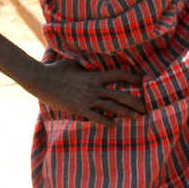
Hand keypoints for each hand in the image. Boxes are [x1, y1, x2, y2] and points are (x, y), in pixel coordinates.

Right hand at [30, 58, 145, 126]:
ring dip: (128, 114)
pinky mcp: (79, 109)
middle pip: (121, 94)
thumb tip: (88, 61)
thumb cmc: (55, 70)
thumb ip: (83, 64)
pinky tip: (115, 126)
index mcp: (94, 75)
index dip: (133, 77)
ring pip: (113, 108)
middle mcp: (94, 88)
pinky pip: (98, 118)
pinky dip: (108, 122)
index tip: (143, 81)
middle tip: (147, 107)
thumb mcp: (72, 63)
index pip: (119, 74)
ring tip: (138, 118)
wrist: (41, 81)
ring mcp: (87, 100)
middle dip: (136, 102)